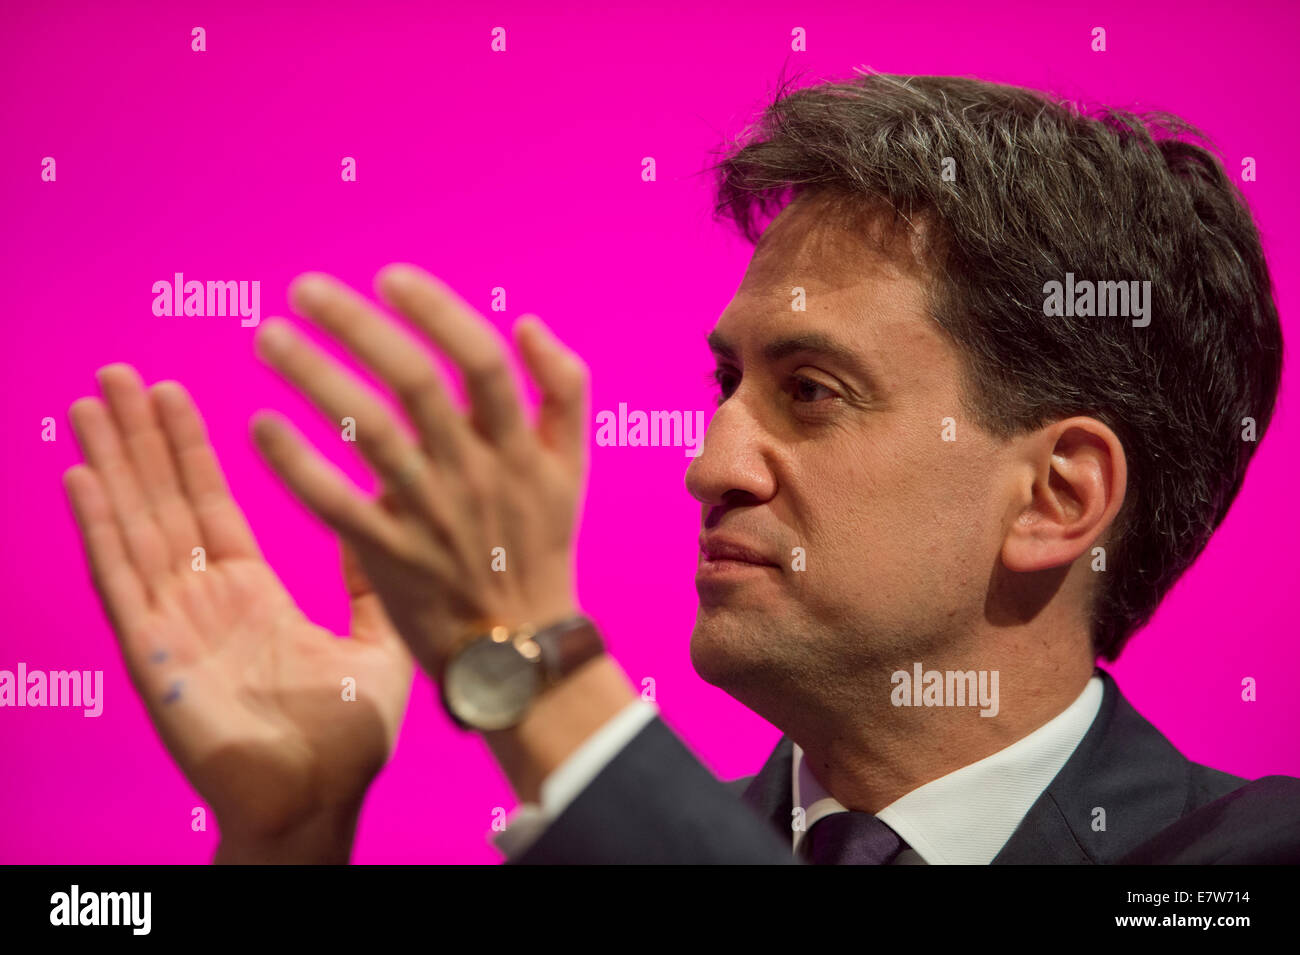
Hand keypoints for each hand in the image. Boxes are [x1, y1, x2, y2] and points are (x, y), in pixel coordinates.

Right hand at [63, 365, 413, 859]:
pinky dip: (100, 530)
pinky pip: (121, 583)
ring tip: (93, 403)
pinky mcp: (155, 657)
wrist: (322, 803)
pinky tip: (81, 478)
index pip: (210, 506)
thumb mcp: (374, 642)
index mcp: (253, 596)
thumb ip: (368, 582)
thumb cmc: (350, 738)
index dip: (189, 450)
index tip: (172, 393)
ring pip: (136, 529)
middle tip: (118, 373)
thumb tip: (372, 519)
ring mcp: (174, 627)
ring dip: (112, 465)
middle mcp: (206, 604)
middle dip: (139, 440)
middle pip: (164, 504)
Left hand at [248, 264, 589, 679]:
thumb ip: (565, 388)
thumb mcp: (572, 466)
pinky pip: (334, 505)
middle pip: (413, 383)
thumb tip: (526, 321)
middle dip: (356, 327)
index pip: (481, 359)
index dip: (436, 310)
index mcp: (518, 447)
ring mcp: (430, 517)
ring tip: (267, 338)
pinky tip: (260, 426)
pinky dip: (296, 465)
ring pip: (367, 434)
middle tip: (304, 288)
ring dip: (313, 379)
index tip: (388, 275)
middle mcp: (474, 474)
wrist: (520, 648)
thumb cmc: (540, 545)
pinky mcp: (389, 557)